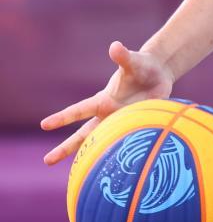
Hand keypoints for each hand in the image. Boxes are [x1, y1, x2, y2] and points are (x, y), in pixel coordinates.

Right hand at [40, 41, 174, 164]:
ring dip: (89, 157)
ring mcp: (120, 123)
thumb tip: (115, 46)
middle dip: (66, 147)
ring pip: (101, 144)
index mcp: (104, 100)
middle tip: (46, 161)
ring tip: (75, 175)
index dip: (63, 117)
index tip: (44, 125)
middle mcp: (109, 114)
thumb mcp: (134, 62)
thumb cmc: (143, 66)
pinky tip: (110, 172)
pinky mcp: (133, 128)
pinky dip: (116, 156)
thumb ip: (124, 57)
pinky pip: (123, 145)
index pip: (80, 110)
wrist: (158, 74)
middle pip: (84, 134)